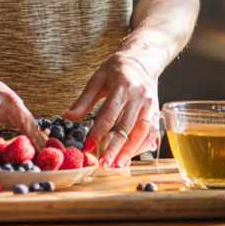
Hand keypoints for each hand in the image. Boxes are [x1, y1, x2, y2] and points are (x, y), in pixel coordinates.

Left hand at [65, 52, 159, 167]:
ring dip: (130, 151)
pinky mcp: (156, 112)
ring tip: (117, 165)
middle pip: (127, 126)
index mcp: (123, 86)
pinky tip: (132, 157)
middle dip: (115, 148)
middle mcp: (140, 97)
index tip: (88, 147)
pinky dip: (142, 146)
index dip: (99, 132)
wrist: (144, 59)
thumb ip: (84, 100)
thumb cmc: (118, 68)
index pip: (110, 113)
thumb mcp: (98, 78)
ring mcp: (151, 105)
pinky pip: (151, 133)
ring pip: (142, 132)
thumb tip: (67, 117)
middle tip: (104, 164)